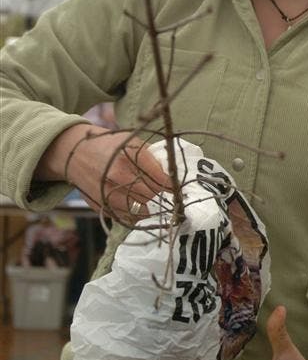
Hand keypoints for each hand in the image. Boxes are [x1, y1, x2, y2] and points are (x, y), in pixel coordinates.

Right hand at [35, 124, 171, 221]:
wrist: (75, 153)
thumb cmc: (109, 145)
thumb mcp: (132, 142)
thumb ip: (152, 158)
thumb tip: (172, 177)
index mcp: (129, 156)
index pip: (161, 179)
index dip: (174, 187)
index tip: (181, 189)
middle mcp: (118, 176)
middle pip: (153, 197)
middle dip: (165, 199)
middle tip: (175, 201)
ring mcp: (108, 193)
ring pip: (142, 211)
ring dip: (153, 210)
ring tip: (160, 207)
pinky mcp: (101, 206)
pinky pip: (126, 217)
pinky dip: (137, 215)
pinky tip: (142, 209)